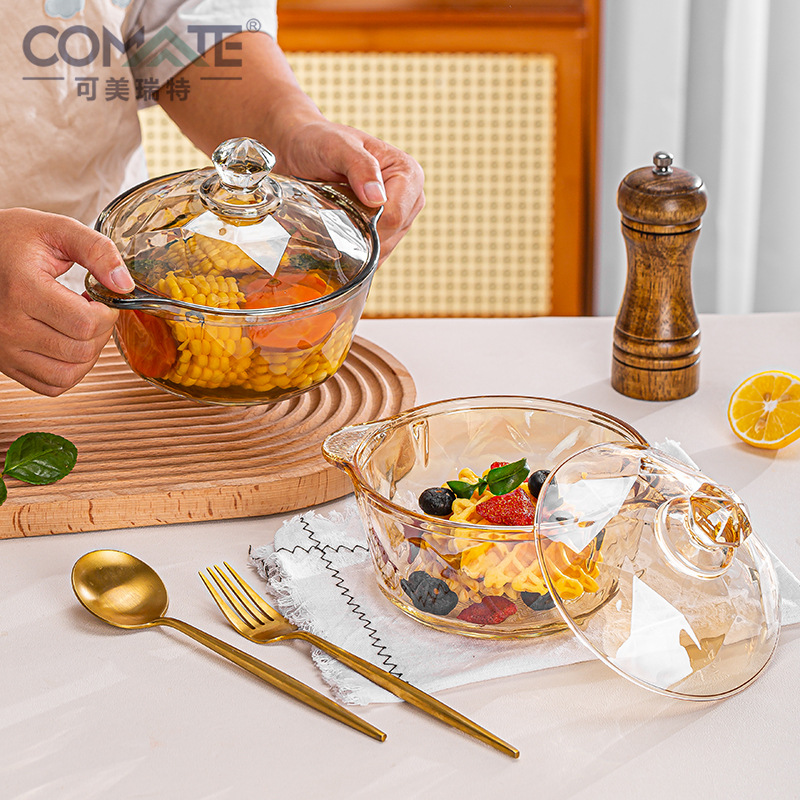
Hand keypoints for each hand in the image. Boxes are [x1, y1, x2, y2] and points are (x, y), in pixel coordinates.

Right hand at [0, 208, 134, 395]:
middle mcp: (8, 325)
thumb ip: (97, 250)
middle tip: (94, 311)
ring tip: (82, 327)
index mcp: (22, 290)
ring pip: (69, 373)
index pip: (85, 322)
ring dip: (89, 354)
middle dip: (101, 331)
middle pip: (81, 349)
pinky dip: (71, 371)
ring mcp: (5, 348)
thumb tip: (125, 285)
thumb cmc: (12, 239)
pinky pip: (51, 385)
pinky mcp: (6, 363)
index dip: (108, 313)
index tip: (102, 299)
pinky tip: (70, 344)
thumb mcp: (56, 230)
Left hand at [274, 119, 424, 262]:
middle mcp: (410, 197)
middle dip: (360, 234)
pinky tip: (339, 237)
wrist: (301, 149)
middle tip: (332, 215)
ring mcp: (399, 218)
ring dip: (356, 243)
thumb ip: (360, 166)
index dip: (367, 222)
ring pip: (382, 249)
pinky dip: (355, 251)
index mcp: (408, 173)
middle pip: (390, 236)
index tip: (340, 210)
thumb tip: (378, 199)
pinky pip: (375, 254)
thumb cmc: (319, 141)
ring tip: (334, 221)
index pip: (394, 215)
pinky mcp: (385, 232)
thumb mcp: (337, 146)